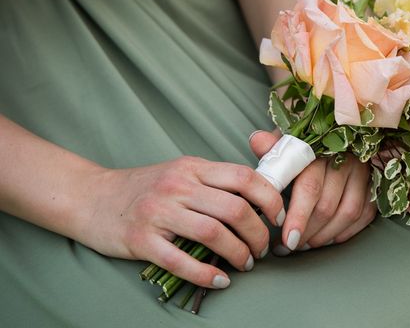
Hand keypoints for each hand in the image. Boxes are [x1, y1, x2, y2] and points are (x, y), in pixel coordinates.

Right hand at [84, 156, 284, 288]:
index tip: (279, 216)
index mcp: (193, 167)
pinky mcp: (141, 240)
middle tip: (262, 248)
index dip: (270, 199)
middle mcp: (178, 186)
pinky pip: (181, 261)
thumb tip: (258, 196)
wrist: (92, 198)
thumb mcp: (181, 172)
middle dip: (259, 233)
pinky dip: (207, 274)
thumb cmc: (144, 187)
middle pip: (235, 209)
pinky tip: (220, 280)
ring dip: (238, 254)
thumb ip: (214, 180)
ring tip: (245, 263)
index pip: (244, 177)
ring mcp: (158, 212)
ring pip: (214, 234)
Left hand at [250, 131, 376, 253]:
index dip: (298, 216)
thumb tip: (257, 141)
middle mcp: (345, 160)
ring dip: (325, 236)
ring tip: (305, 244)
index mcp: (320, 149)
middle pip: (327, 206)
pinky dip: (345, 232)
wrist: (338, 134)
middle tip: (290, 246)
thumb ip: (273, 147)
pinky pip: (363, 216)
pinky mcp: (374, 184)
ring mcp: (362, 172)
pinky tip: (327, 238)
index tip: (287, 239)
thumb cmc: (306, 143)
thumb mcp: (287, 140)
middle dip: (307, 232)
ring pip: (347, 214)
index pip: (310, 187)